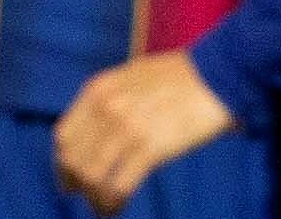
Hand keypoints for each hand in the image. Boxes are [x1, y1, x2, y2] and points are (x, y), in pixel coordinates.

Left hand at [53, 51, 234, 214]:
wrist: (218, 74)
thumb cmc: (180, 76)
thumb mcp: (131, 76)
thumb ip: (109, 98)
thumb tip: (96, 128)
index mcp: (98, 90)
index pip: (63, 135)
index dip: (63, 162)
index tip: (69, 176)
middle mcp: (106, 108)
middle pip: (73, 159)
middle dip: (75, 183)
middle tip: (84, 196)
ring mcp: (127, 128)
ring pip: (91, 176)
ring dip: (94, 198)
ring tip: (102, 207)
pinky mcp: (150, 148)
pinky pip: (118, 186)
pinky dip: (112, 203)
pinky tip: (116, 207)